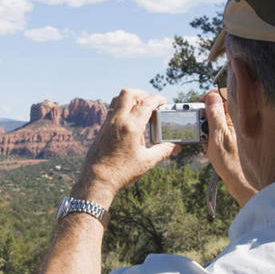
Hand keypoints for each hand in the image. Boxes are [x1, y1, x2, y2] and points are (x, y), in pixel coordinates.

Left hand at [71, 88, 176, 208]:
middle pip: (128, 93)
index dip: (157, 99)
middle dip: (142, 93)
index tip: (163, 101)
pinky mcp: (102, 129)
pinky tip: (130, 122)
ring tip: (140, 109)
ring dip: (130, 99)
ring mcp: (107, 123)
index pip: (146, 103)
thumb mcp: (147, 161)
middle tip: (151, 102)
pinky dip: (122, 109)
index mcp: (131, 126)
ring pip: (117, 99)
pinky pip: (112, 110)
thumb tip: (177, 147)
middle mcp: (117, 120)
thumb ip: (164, 150)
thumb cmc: (121, 172)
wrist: (97, 180)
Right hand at [202, 90, 256, 205]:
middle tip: (201, 126)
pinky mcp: (229, 136)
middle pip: (218, 105)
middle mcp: (236, 120)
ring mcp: (232, 128)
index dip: (211, 97)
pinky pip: (215, 129)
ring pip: (215, 118)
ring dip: (206, 126)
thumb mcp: (217, 136)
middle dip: (206, 114)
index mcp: (236, 116)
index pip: (224, 95)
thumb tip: (211, 96)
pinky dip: (208, 135)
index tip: (202, 104)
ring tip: (205, 139)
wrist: (238, 181)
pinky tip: (208, 145)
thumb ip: (215, 115)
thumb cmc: (230, 161)